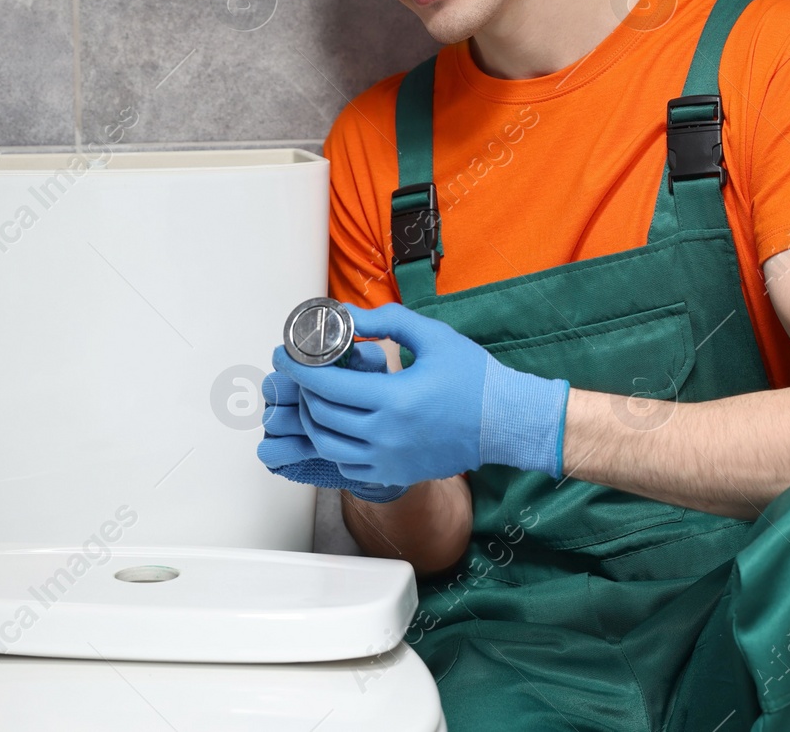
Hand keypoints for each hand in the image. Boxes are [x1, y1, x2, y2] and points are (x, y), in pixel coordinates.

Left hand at [281, 301, 569, 488]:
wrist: (506, 423)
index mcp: (395, 399)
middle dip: (302, 390)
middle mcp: (387, 435)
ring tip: (315, 397)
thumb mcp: (432, 336)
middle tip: (300, 371)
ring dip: (312, 419)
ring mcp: (389, 460)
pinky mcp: (394, 473)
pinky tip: (337, 423)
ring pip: (326, 444)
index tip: (284, 354)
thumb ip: (386, 321)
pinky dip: (331, 443)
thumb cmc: (474, 377)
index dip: (298, 368)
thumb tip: (345, 316)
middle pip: (320, 414)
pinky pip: (346, 463)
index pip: (327, 384)